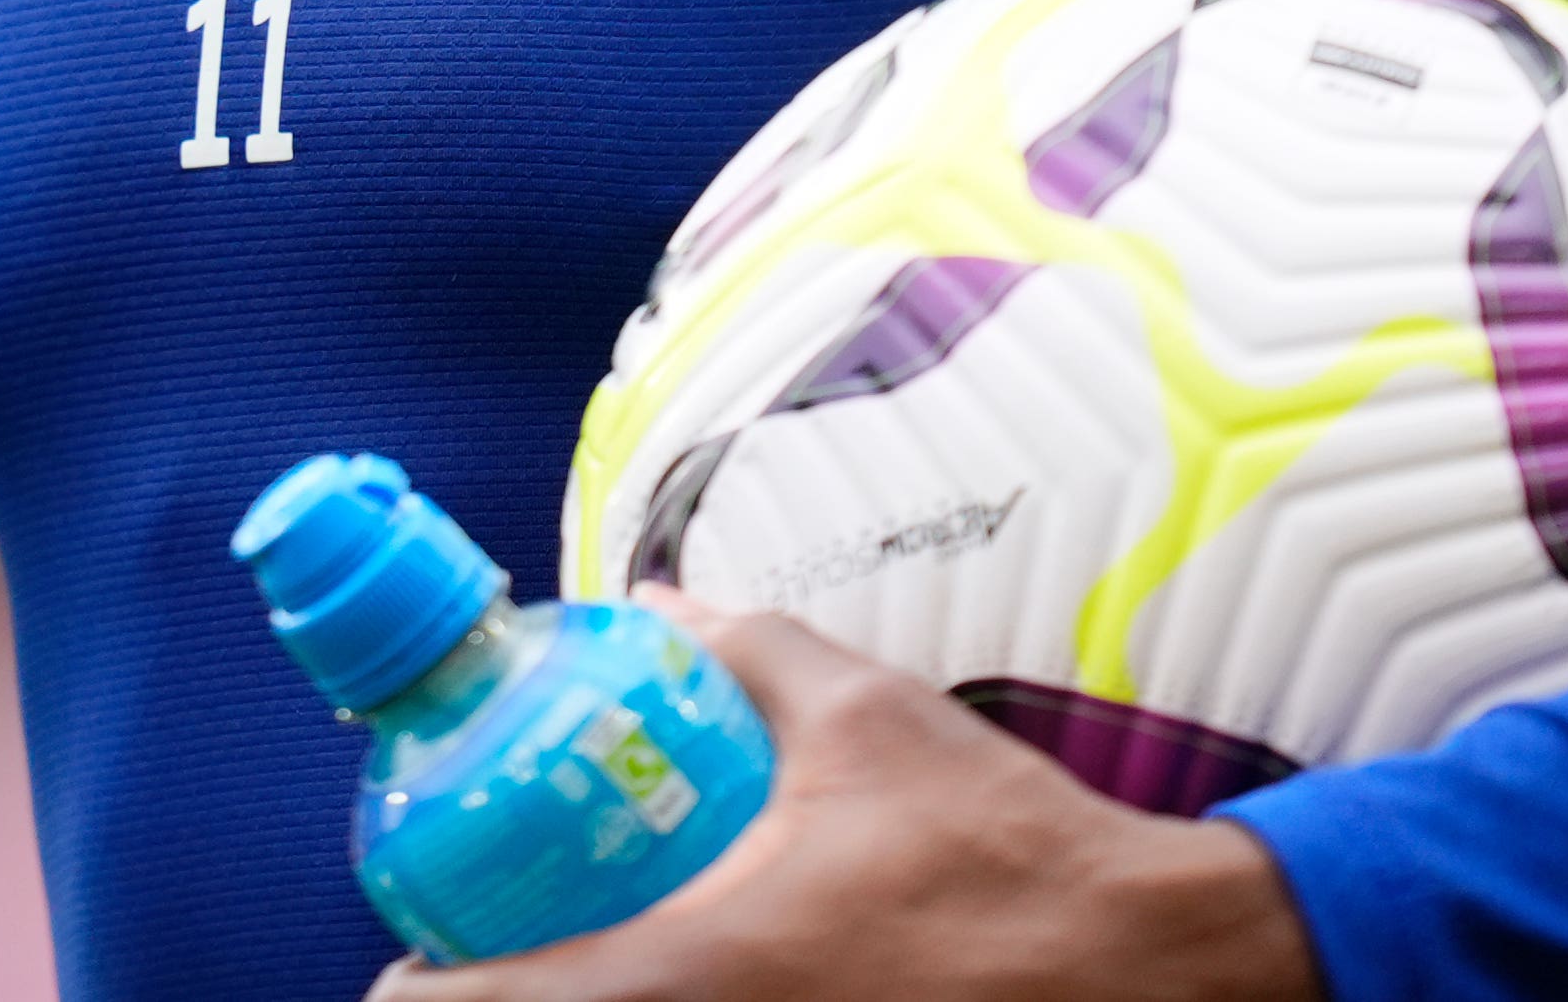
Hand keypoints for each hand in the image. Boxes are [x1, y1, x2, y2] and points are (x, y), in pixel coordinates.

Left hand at [392, 601, 1322, 1001]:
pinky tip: (686, 989)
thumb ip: (746, 651)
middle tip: (492, 963)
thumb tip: (659, 604)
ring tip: (583, 971)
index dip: (421, 993)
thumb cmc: (1009, 855)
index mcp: (696, 975)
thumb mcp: (870, 722)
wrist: (1153, 970)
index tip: (414, 963)